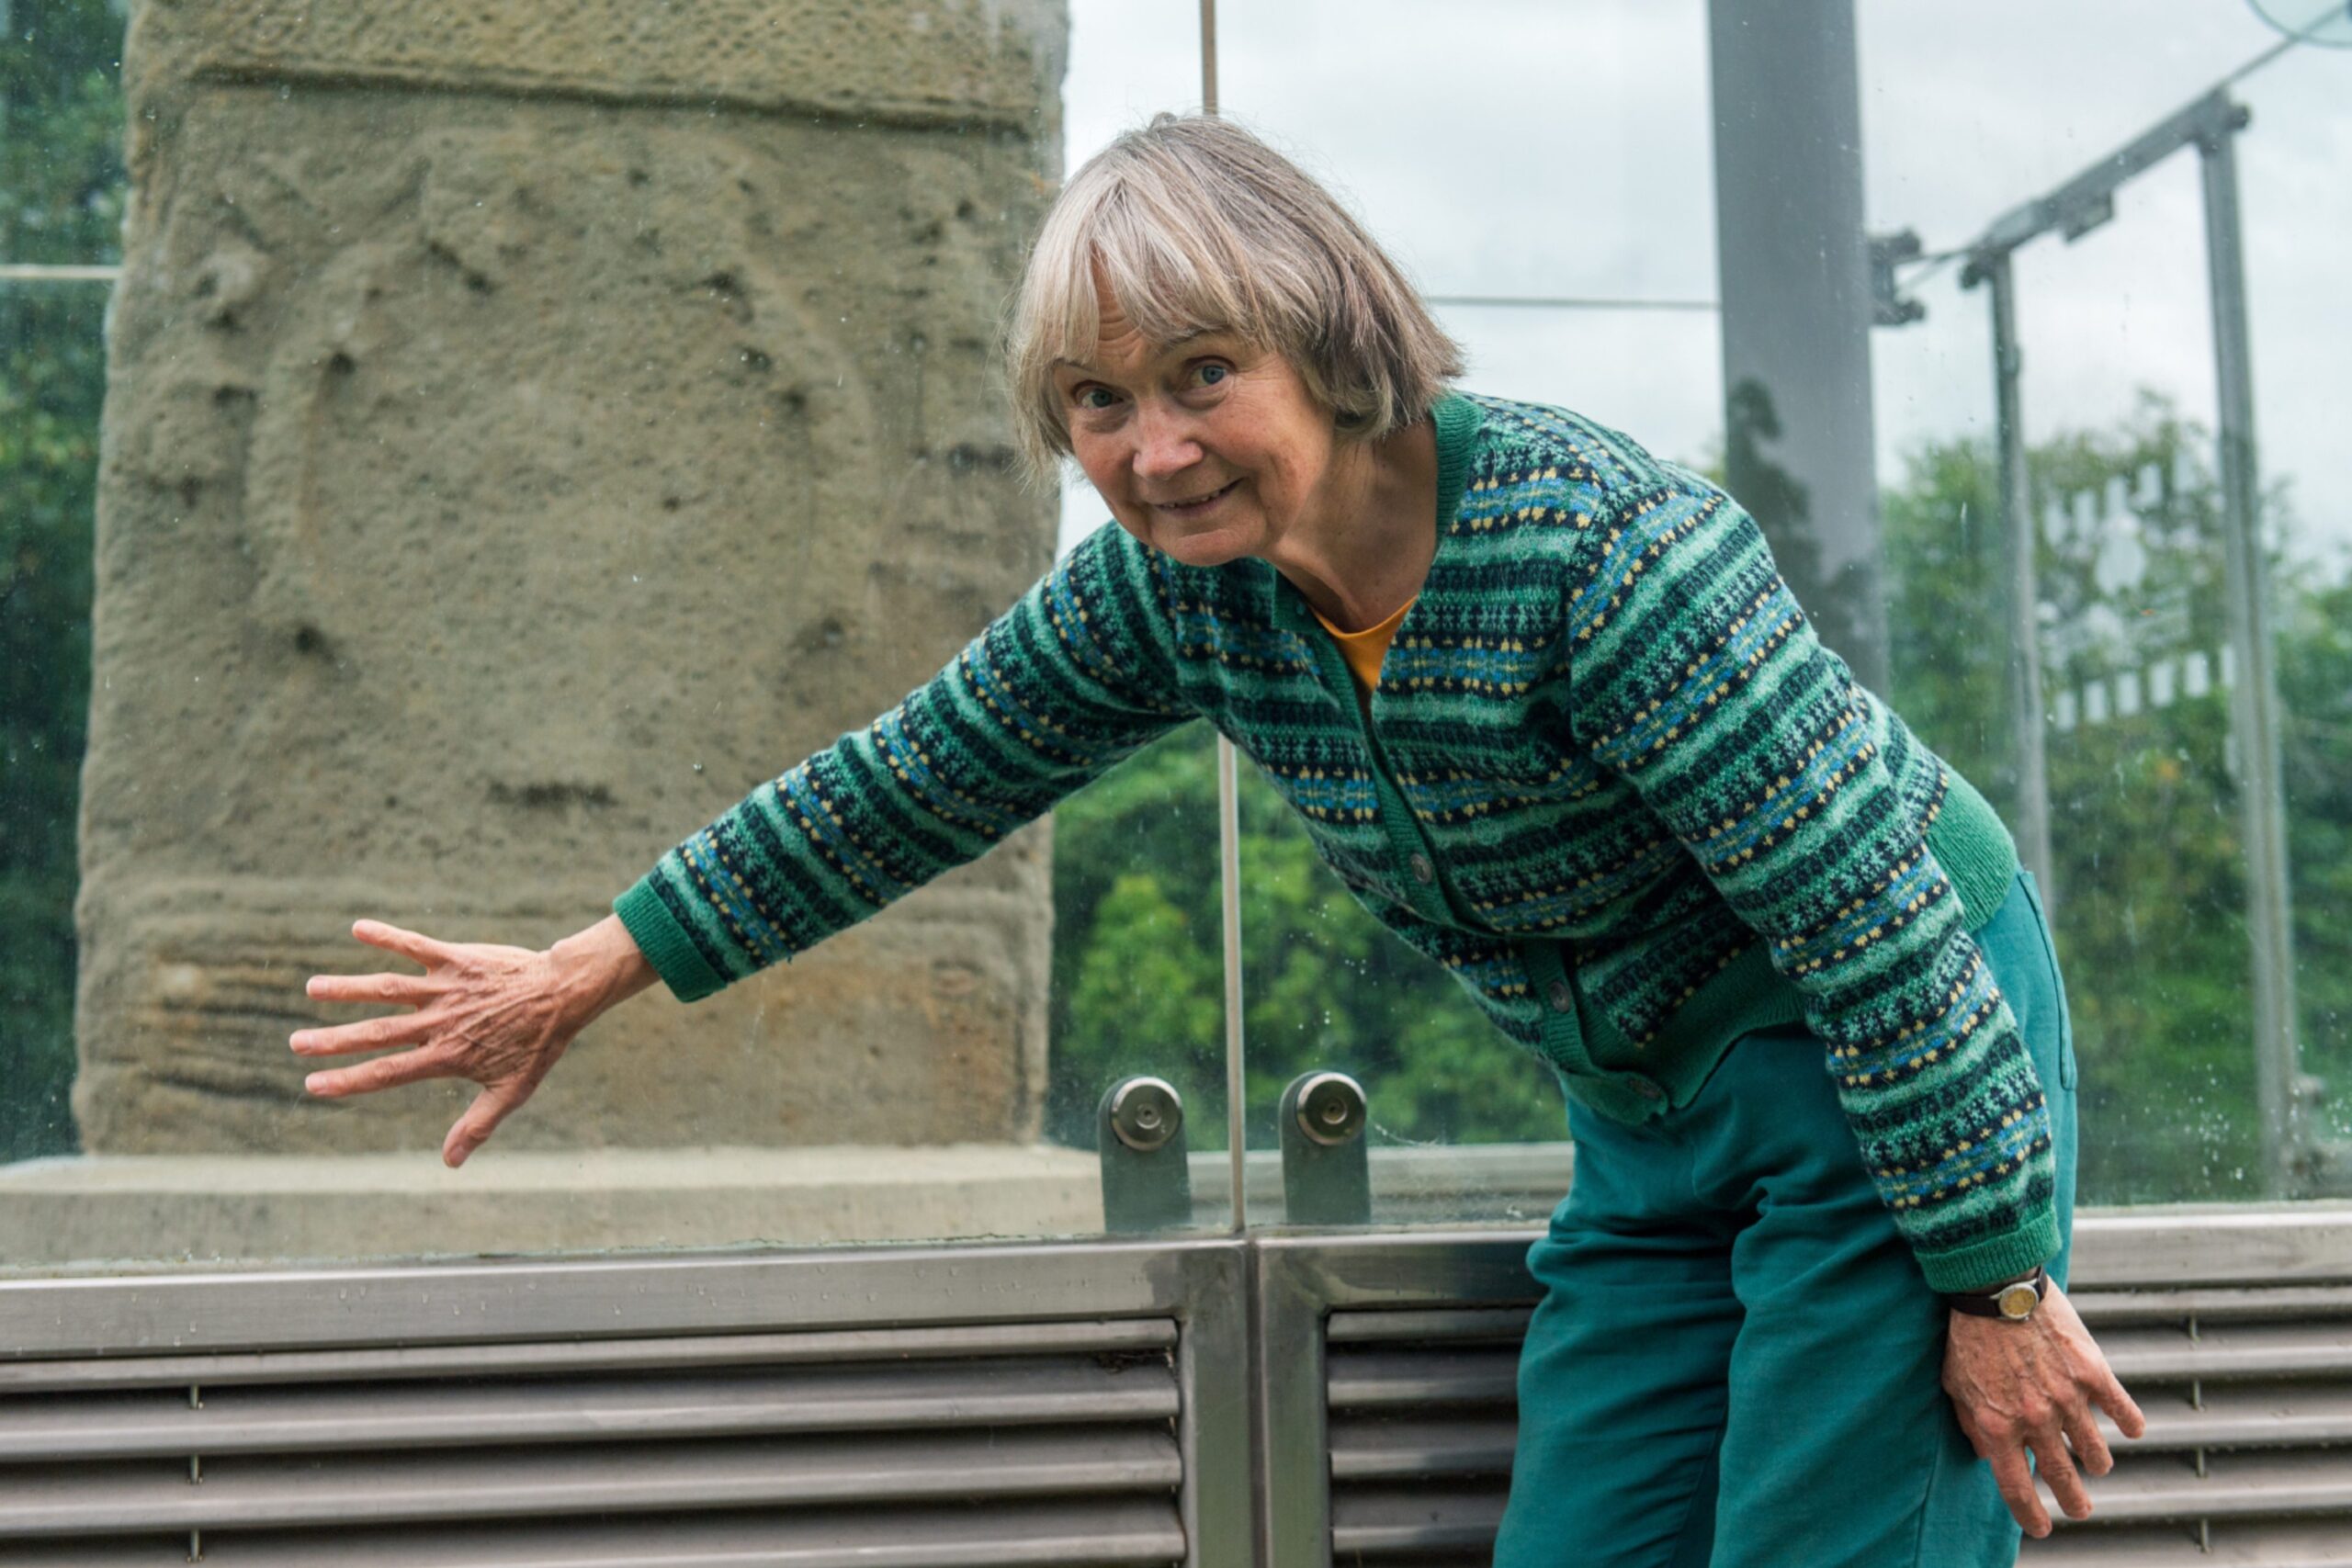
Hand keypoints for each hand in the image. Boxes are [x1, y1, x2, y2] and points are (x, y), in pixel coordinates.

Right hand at [292, 916, 650, 1167]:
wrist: (564, 994)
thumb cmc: (538, 1044)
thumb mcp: (512, 1091)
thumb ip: (477, 1125)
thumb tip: (449, 1164)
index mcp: (448, 1055)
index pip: (388, 1072)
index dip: (349, 1079)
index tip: (314, 1084)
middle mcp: (441, 1021)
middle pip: (378, 1032)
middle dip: (335, 1039)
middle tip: (296, 1043)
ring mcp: (447, 988)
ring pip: (389, 988)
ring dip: (349, 987)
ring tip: (312, 988)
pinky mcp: (457, 958)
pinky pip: (416, 946)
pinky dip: (388, 937)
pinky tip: (358, 928)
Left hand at [1942, 1278, 2147, 1537]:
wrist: (1995, 1286)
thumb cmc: (1968, 1335)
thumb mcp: (1954, 1384)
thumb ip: (1970, 1423)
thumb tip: (1987, 1457)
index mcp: (1996, 1425)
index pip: (2016, 1487)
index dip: (2031, 1515)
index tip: (2043, 1529)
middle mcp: (2033, 1419)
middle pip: (2061, 1477)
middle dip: (2074, 1501)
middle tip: (2080, 1509)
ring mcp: (2066, 1397)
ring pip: (2094, 1451)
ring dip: (2097, 1463)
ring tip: (2097, 1466)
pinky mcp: (2092, 1372)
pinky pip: (2121, 1410)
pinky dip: (2129, 1424)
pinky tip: (2131, 1431)